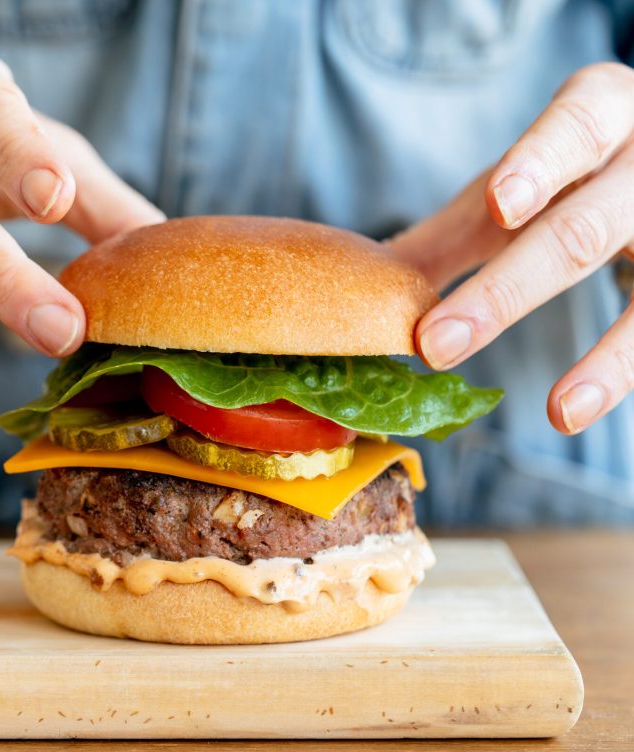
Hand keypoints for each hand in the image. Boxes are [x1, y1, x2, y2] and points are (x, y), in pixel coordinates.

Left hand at [391, 62, 633, 434]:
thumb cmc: (577, 170)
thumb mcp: (522, 184)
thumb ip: (457, 232)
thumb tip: (367, 289)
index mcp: (603, 115)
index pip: (578, 124)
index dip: (542, 162)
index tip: (503, 205)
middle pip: (587, 226)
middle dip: (509, 290)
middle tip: (436, 344)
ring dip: (609, 356)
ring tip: (561, 412)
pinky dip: (625, 373)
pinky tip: (580, 412)